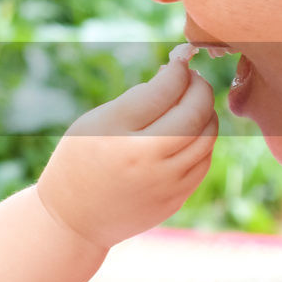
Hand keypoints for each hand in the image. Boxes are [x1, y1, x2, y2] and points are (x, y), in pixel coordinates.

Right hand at [37, 57, 216, 248]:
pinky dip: (203, 140)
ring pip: (207, 137)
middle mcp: (144, 157)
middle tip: (194, 79)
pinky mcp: (175, 198)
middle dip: (200, 87)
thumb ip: (135, 99)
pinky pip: (203, 161)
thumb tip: (175, 75)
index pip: (165, 89)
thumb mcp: (94, 121)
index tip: (179, 63)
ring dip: (207, 113)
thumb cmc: (81, 159)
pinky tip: (191, 132)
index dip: (178, 70)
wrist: (74, 218)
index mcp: (117, 131)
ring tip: (194, 103)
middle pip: (194, 112)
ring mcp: (164, 182)